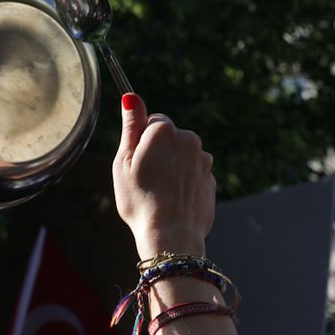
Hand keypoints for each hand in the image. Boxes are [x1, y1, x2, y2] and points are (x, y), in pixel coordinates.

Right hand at [112, 94, 215, 258]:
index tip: (136, 161)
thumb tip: (130, 97)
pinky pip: (193, 173)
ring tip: (160, 192)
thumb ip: (130, 126)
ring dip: (173, 167)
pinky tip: (173, 200)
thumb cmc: (140, 200)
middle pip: (170, 136)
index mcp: (165, 131)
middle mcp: (189, 139)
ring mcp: (204, 160)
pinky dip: (184, 182)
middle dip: (159, 151)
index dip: (141, 140)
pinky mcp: (211, 180)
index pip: (153, 120)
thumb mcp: (123, 162)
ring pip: (183, 155)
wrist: (171, 237)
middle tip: (145, 178)